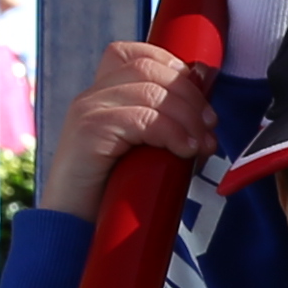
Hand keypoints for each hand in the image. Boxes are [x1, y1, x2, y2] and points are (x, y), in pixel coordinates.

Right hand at [38, 39, 213, 221]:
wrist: (78, 233)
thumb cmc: (117, 196)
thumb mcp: (149, 151)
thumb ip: (169, 125)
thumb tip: (208, 105)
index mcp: (104, 94)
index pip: (139, 54)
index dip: (176, 67)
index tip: (201, 102)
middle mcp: (92, 96)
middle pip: (149, 68)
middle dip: (189, 95)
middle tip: (210, 127)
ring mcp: (87, 110)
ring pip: (148, 90)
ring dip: (185, 116)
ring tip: (202, 145)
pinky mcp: (87, 131)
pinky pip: (139, 118)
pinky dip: (170, 131)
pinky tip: (184, 150)